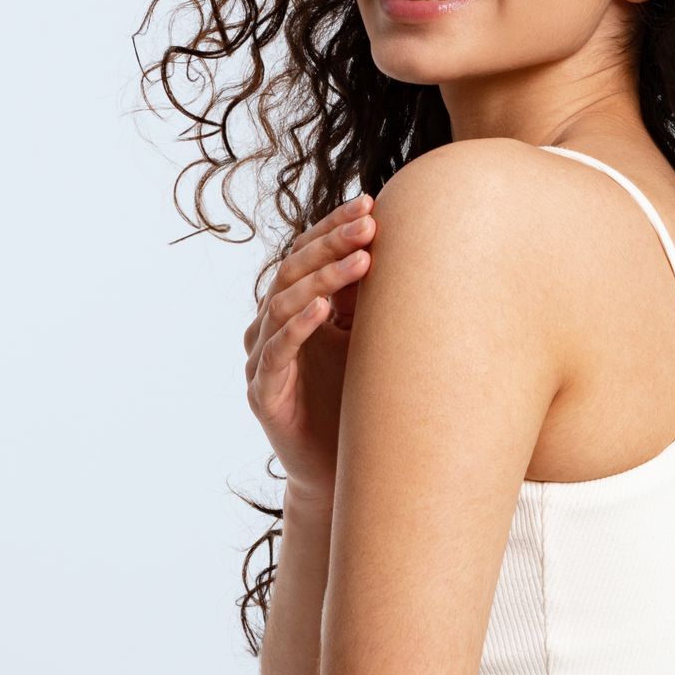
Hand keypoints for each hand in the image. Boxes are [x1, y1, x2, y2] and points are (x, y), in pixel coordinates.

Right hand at [242, 192, 377, 503]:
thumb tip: (412, 247)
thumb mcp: (369, 341)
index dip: (334, 227)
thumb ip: (371, 301)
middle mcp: (271, 327)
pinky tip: (324, 308)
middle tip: (369, 222)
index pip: (307, 253)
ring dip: (323, 277)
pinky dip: (299, 325)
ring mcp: (263, 358)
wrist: (343, 472)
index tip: (371, 202)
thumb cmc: (357, 402)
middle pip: (293, 269)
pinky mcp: (263, 392)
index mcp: (293, 308)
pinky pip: (278, 350)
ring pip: (283, 302)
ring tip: (361, 259)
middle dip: (332, 242)